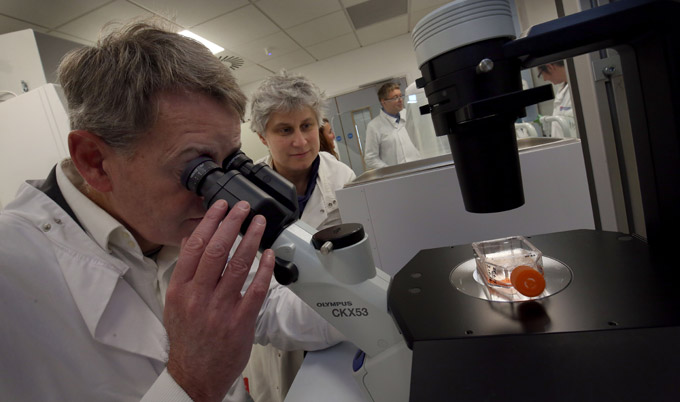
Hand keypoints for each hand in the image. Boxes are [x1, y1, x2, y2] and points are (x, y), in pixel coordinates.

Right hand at [164, 200, 274, 401]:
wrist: (195, 374)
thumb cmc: (187, 337)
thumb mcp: (175, 303)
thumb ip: (184, 270)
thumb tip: (191, 239)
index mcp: (180, 289)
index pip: (195, 246)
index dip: (209, 222)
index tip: (221, 207)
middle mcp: (198, 296)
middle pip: (216, 250)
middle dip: (232, 223)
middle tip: (243, 207)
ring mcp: (220, 309)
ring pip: (238, 265)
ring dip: (251, 239)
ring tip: (259, 223)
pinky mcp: (240, 321)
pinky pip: (256, 289)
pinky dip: (264, 269)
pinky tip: (269, 254)